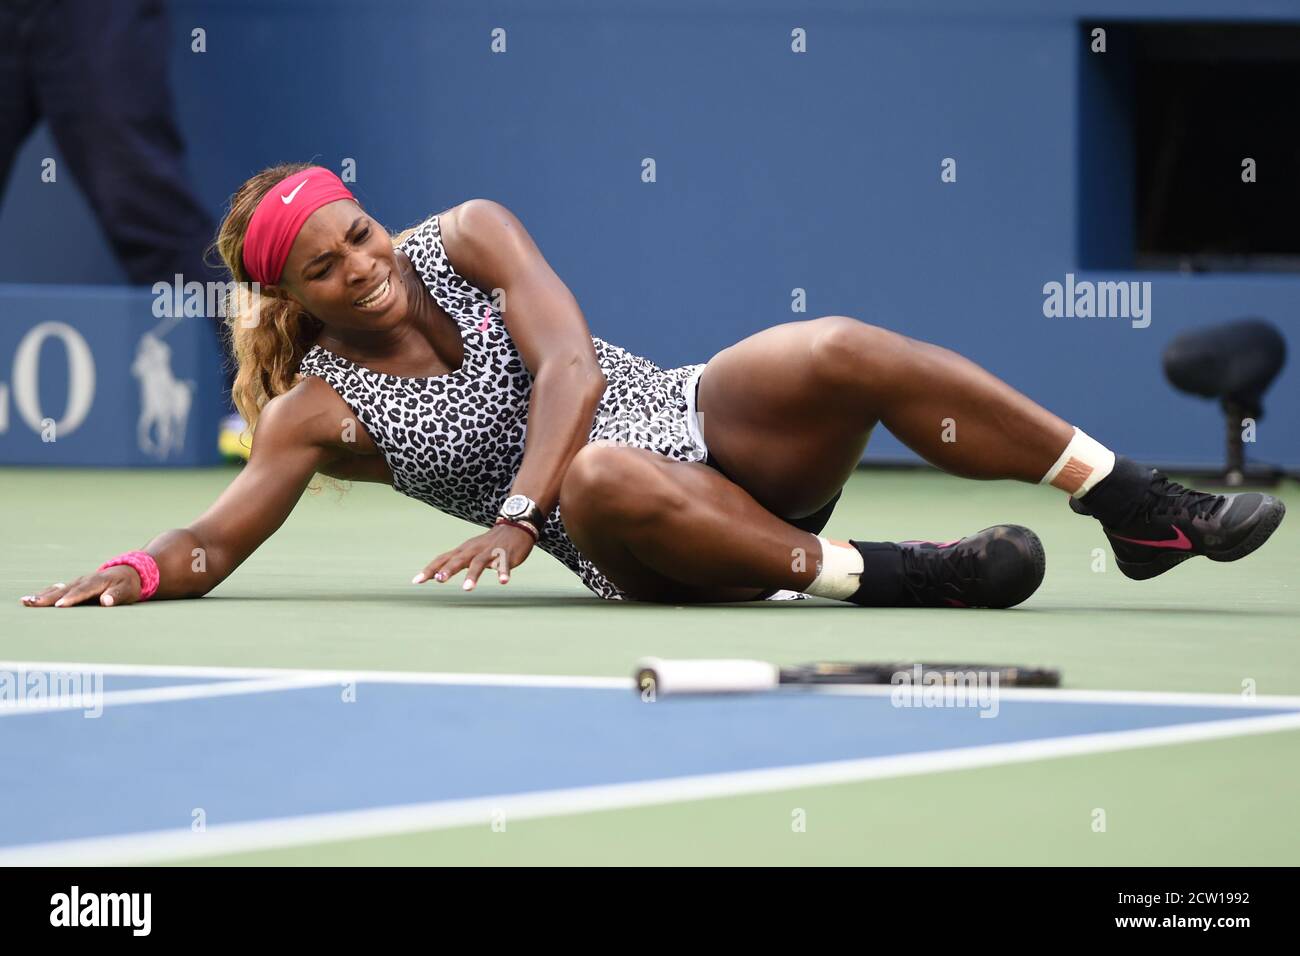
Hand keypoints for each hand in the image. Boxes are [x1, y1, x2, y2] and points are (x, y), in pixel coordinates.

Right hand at [20, 565, 142, 607]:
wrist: (129, 572)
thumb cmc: (129, 584)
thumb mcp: (127, 590)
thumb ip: (117, 596)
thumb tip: (106, 601)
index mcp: (98, 581)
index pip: (84, 591)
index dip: (72, 598)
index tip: (60, 606)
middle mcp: (85, 580)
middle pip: (65, 589)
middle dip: (48, 597)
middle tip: (32, 603)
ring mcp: (78, 582)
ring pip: (58, 589)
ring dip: (42, 595)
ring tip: (26, 601)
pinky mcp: (74, 586)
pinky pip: (57, 589)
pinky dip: (45, 593)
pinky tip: (32, 599)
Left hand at [413, 523, 535, 590]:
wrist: (515, 527)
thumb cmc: (488, 543)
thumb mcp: (468, 551)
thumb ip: (453, 562)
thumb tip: (435, 575)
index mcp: (463, 550)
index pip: (442, 559)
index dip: (430, 570)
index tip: (416, 581)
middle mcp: (474, 550)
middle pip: (458, 560)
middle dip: (449, 570)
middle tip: (439, 580)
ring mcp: (490, 552)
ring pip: (479, 563)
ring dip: (473, 575)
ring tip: (467, 588)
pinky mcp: (506, 554)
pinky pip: (504, 564)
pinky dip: (503, 572)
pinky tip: (503, 582)